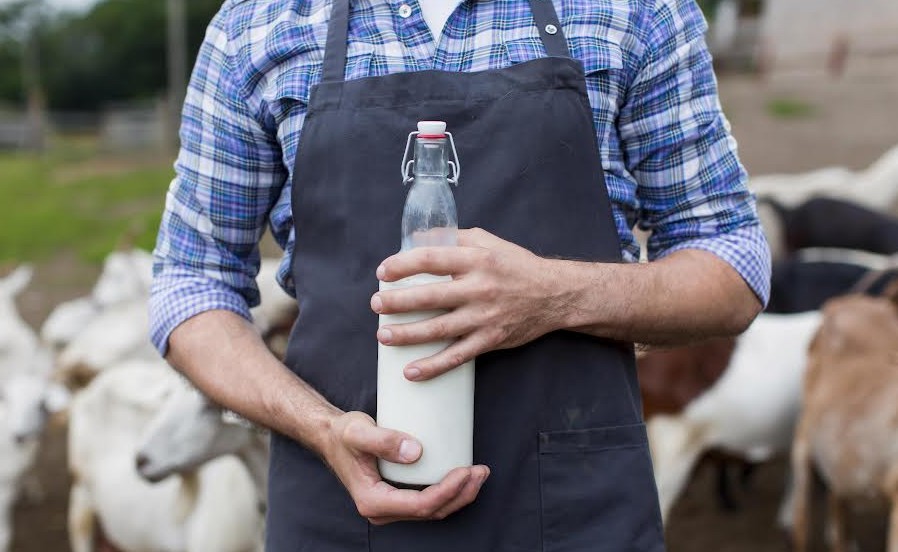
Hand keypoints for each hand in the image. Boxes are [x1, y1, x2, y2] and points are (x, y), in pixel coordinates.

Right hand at [323, 411, 489, 524]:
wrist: (330, 437)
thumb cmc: (343, 434)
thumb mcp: (358, 432)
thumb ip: (383, 440)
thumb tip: (415, 452)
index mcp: (373, 501)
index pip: (420, 505)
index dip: (447, 491)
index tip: (466, 470)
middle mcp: (382, 510)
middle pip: (431, 512)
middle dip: (461, 494)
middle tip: (481, 471)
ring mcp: (390, 506)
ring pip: (433, 510)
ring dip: (459, 495)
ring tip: (478, 473)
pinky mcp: (396, 497)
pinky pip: (427, 501)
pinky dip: (448, 491)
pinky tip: (461, 475)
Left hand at [372, 228, 565, 380]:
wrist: (555, 295)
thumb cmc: (516, 265)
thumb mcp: (487, 242)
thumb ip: (453, 239)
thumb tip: (418, 238)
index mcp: (477, 260)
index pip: (432, 259)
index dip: (403, 265)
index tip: (383, 272)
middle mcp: (479, 288)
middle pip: (430, 296)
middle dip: (397, 302)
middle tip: (376, 305)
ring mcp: (485, 317)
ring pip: (439, 329)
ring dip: (408, 335)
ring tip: (383, 336)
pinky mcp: (490, 340)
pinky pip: (458, 356)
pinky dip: (434, 366)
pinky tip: (412, 372)